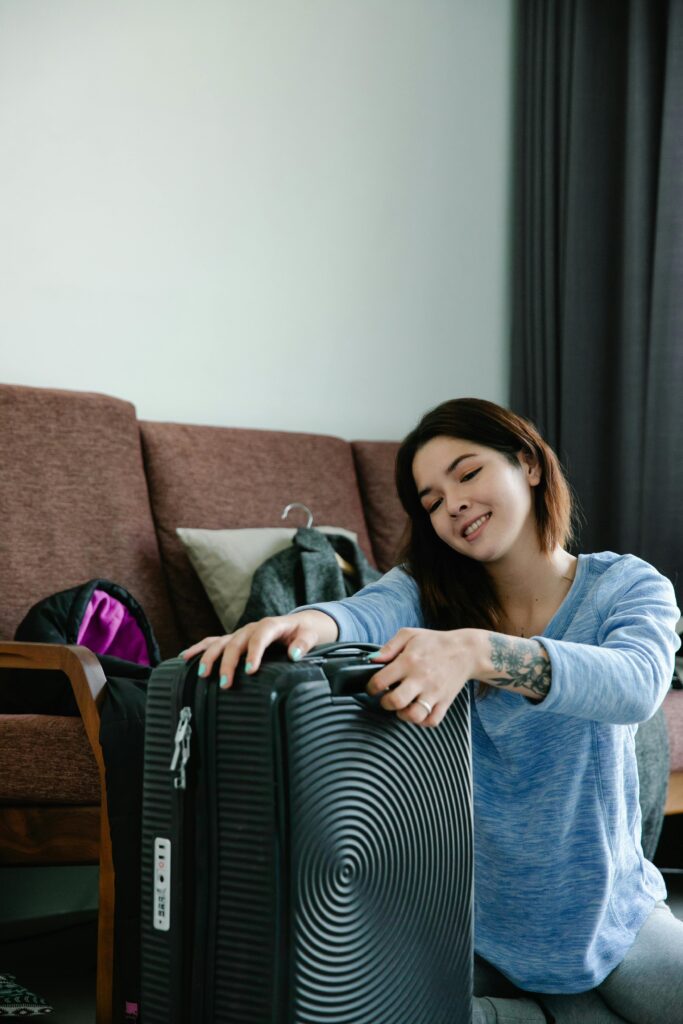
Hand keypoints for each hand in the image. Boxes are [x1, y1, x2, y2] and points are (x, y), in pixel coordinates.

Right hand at [180, 609, 337, 688]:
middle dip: (228, 663)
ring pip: (220, 642)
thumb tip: (295, 654)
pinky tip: (186, 657)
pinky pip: (213, 642)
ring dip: (209, 657)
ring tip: (202, 674)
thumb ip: (304, 643)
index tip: (250, 670)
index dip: (254, 652)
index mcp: (271, 625)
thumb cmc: (303, 632)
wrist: (298, 624)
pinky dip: (199, 648)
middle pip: (236, 643)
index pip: (260, 637)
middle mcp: (251, 628)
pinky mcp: (234, 639)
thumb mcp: (310, 635)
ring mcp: (240, 633)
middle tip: (225, 684)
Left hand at [365, 627, 478, 726]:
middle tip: (386, 698)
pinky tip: (417, 712)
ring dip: (403, 715)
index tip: (373, 688)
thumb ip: (388, 647)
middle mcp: (421, 679)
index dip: (371, 687)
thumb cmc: (435, 642)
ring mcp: (434, 692)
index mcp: (409, 661)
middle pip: (396, 701)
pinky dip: (422, 721)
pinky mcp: (445, 702)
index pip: (381, 680)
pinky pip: (432, 721)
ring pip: (414, 715)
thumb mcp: (409, 635)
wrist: (465, 651)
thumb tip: (372, 659)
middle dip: (385, 703)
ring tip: (402, 706)